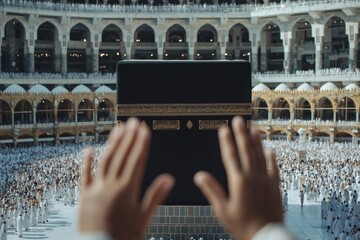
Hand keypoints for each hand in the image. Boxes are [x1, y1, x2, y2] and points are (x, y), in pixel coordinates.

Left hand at [79, 118, 173, 239]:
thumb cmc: (123, 237)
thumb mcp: (143, 219)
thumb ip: (155, 197)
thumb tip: (168, 179)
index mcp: (127, 190)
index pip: (136, 160)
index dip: (141, 143)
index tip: (144, 129)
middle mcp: (111, 186)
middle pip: (122, 156)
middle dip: (129, 137)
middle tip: (133, 122)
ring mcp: (96, 189)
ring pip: (105, 161)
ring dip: (113, 143)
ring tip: (119, 128)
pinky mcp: (84, 196)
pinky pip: (85, 175)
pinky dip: (87, 161)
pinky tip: (89, 149)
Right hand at [194, 116, 282, 238]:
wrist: (266, 236)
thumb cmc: (243, 226)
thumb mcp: (222, 210)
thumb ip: (212, 190)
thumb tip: (200, 176)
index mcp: (238, 182)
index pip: (230, 156)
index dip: (226, 141)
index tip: (224, 129)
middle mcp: (252, 177)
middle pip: (246, 151)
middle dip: (241, 134)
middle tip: (239, 120)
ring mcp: (265, 181)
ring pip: (260, 156)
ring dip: (256, 141)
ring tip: (253, 127)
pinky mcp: (275, 186)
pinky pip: (274, 168)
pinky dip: (272, 158)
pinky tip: (271, 149)